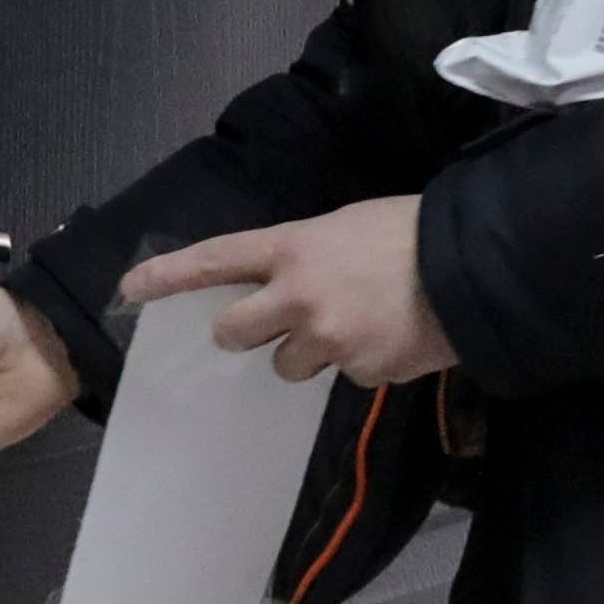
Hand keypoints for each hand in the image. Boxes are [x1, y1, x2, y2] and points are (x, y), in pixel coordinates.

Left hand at [127, 196, 452, 389]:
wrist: (474, 268)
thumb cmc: (411, 231)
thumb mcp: (346, 227)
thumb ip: (307, 256)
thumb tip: (291, 283)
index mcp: (293, 248)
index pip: (216, 260)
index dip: (168, 276)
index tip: (129, 289)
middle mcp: (299, 297)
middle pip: (237, 334)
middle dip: (244, 335)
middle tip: (268, 327)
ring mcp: (329, 340)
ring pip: (290, 365)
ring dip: (311, 351)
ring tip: (356, 324)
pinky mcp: (361, 372)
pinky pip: (346, 376)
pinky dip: (363, 361)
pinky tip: (392, 337)